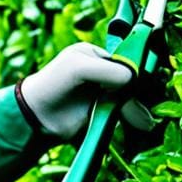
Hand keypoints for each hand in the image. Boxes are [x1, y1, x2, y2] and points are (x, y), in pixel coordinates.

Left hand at [18, 42, 155, 139]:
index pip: (125, 61)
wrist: (36, 118)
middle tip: (145, 114)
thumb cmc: (52, 85)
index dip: (135, 73)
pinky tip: (139, 126)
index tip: (142, 87)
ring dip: (136, 111)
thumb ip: (108, 70)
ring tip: (144, 124)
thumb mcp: (79, 68)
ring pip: (128, 101)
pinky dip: (130, 120)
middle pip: (129, 83)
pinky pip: (121, 115)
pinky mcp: (100, 113)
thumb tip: (132, 80)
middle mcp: (100, 73)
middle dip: (137, 98)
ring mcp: (100, 94)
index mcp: (95, 56)